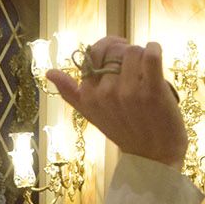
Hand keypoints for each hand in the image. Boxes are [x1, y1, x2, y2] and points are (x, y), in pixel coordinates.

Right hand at [45, 37, 187, 168]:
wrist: (155, 155)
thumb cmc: (124, 132)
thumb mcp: (92, 115)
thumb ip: (71, 94)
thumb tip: (49, 73)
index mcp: (89, 96)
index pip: (93, 53)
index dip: (106, 48)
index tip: (117, 55)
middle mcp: (105, 93)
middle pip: (115, 50)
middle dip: (125, 54)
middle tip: (135, 68)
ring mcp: (129, 92)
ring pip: (133, 50)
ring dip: (142, 56)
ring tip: (146, 73)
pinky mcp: (153, 90)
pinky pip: (151, 55)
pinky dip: (154, 49)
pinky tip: (155, 53)